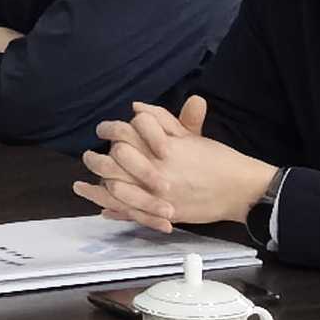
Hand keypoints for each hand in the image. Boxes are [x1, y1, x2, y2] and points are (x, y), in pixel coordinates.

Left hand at [78, 98, 276, 231]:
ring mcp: (157, 192)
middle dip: (97, 158)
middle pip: (115, 160)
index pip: (126, 132)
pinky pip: (130, 211)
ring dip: (96, 187)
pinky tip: (99, 207)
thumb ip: (164, 119)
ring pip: (117, 187)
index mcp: (162, 144)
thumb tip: (136, 107)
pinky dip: (112, 209)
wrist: (238, 189)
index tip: (102, 131)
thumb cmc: (217, 159)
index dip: (110, 130)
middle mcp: (156, 167)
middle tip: (88, 156)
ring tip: (81, 184)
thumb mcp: (192, 135)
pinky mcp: (162, 212)